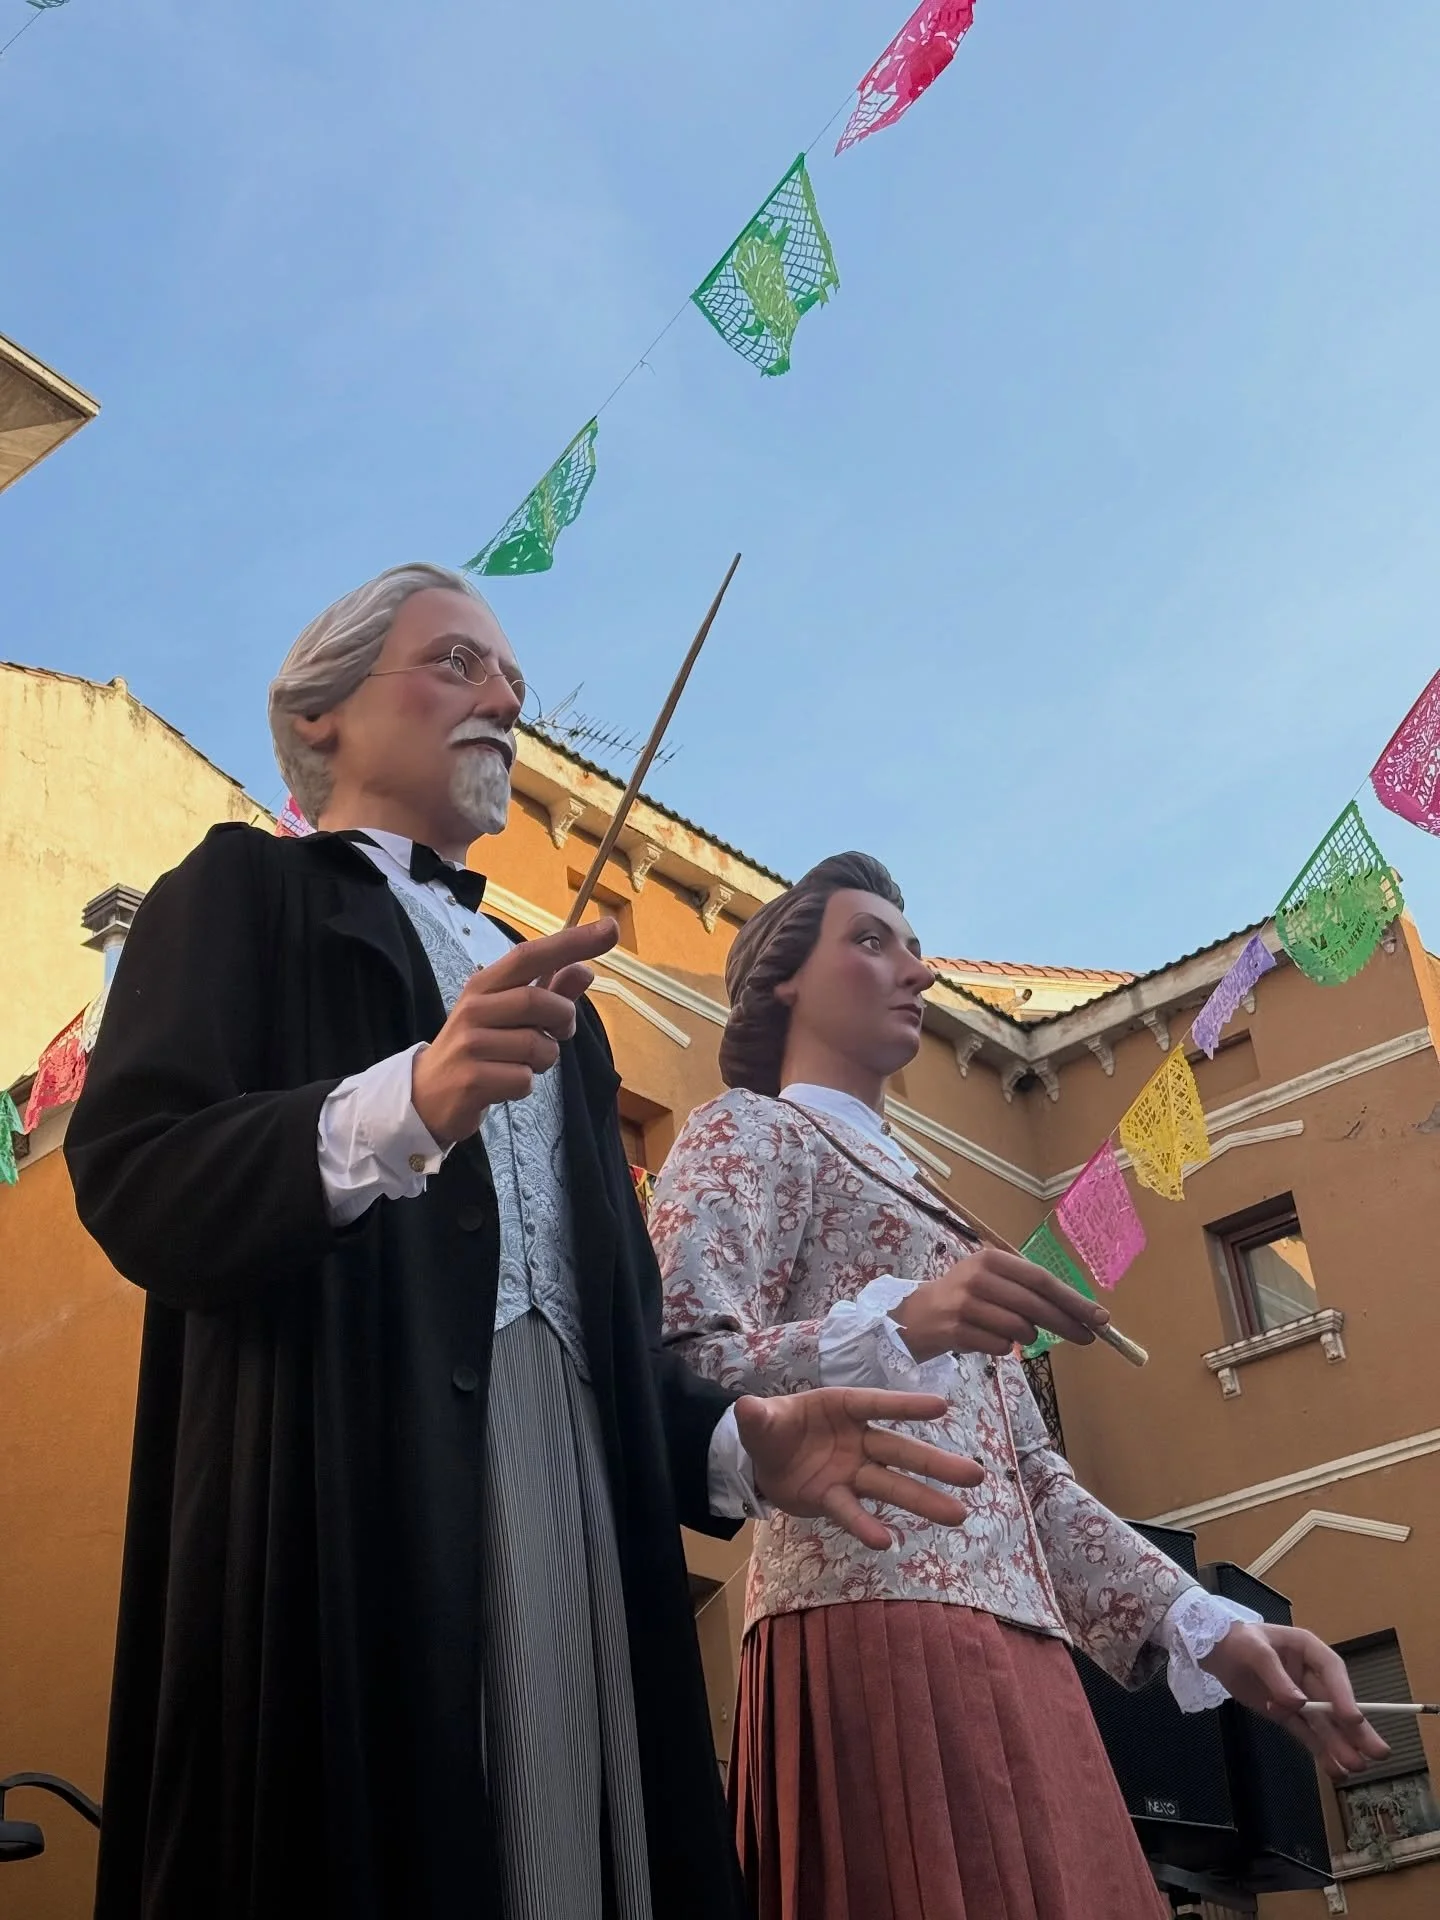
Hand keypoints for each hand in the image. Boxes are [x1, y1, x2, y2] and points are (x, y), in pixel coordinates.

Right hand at [410, 919, 618, 1144]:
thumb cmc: (479, 1047)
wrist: (427, 1095)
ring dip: (545, 1059)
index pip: (530, 955)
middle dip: (562, 1018)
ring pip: (537, 1046)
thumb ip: (549, 992)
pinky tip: (504, 1084)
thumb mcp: (511, 1016)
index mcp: (484, 985)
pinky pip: (525, 1080)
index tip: (611, 929)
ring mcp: (469, 1044)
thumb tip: (586, 971)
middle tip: (561, 1032)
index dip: (572, 942)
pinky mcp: (472, 1079)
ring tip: (522, 1063)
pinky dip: (526, 1084)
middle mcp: (473, 1008)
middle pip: (537, 1001)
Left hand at [733, 1389, 983, 1550]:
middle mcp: (855, 1439)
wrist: (759, 1460)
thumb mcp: (759, 1420)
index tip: (942, 1407)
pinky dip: (867, 1526)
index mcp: (841, 1407)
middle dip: (935, 1463)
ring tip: (959, 1515)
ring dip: (922, 1500)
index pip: (877, 1404)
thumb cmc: (772, 1428)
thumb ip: (756, 1416)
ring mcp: (849, 1471)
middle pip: (898, 1450)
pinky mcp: (835, 1498)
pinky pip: (853, 1512)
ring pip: (889, 1486)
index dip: (906, 1405)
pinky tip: (888, 1542)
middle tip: (976, 1476)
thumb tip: (745, 1408)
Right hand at [891, 1246, 1110, 1361]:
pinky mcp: (956, 1331)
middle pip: (1035, 1305)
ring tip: (1016, 1334)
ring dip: (1027, 1337)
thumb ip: (1027, 1290)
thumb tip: (1078, 1312)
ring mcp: (965, 1305)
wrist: (914, 1315)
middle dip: (1067, 1323)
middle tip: (1089, 1338)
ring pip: (1019, 1329)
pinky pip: (1000, 1347)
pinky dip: (1004, 1349)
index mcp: (991, 1259)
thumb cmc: (963, 1297)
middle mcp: (977, 1277)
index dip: (1073, 1300)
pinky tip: (990, 1340)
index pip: (1041, 1280)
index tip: (1100, 1317)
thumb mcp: (991, 1280)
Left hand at [1200, 1622, 1389, 1778]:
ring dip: (1340, 1745)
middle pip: (1336, 1703)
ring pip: (1324, 1724)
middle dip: (1356, 1729)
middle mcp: (1310, 1675)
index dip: (1345, 1695)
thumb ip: (1276, 1676)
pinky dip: (1319, 1751)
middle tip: (1379, 1753)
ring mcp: (1299, 1696)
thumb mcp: (1254, 1650)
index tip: (1352, 1718)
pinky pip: (1306, 1733)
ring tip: (1356, 1768)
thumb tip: (1299, 1703)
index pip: (1332, 1672)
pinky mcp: (1286, 1714)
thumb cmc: (1237, 1640)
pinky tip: (1334, 1769)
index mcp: (1308, 1649)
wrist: (1212, 1650)